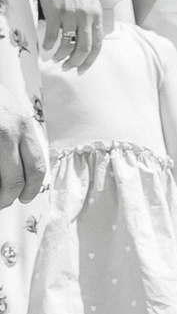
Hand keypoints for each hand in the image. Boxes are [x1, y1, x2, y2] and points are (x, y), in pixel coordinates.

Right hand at [0, 83, 44, 206]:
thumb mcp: (10, 111)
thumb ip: (19, 135)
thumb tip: (24, 170)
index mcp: (23, 125)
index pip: (36, 167)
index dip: (31, 188)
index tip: (24, 198)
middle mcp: (9, 130)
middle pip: (16, 179)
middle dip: (9, 197)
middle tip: (4, 203)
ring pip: (3, 178)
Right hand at [35, 0, 101, 67]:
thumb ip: (91, 16)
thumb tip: (86, 35)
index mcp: (97, 14)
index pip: (98, 44)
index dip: (90, 60)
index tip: (82, 68)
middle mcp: (86, 16)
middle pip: (84, 49)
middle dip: (76, 63)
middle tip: (68, 67)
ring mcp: (71, 14)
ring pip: (68, 44)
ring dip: (61, 56)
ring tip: (55, 59)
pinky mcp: (56, 10)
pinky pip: (53, 35)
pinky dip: (49, 45)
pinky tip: (46, 48)